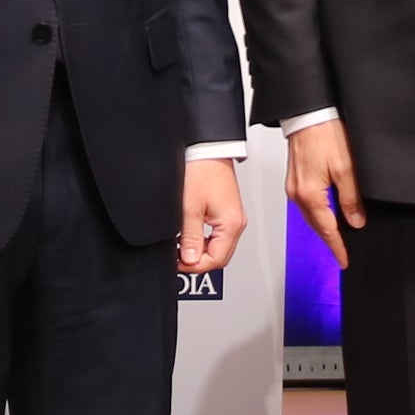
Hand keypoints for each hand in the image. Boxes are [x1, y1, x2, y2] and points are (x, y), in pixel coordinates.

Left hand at [175, 157, 247, 275]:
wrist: (208, 149)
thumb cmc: (202, 171)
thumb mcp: (189, 208)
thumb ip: (190, 238)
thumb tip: (189, 260)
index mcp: (231, 224)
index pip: (216, 260)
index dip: (194, 266)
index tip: (177, 262)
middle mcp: (237, 223)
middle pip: (219, 256)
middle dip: (198, 260)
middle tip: (178, 257)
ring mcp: (234, 217)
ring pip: (219, 247)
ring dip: (201, 250)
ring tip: (181, 246)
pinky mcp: (228, 212)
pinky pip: (218, 235)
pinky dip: (205, 240)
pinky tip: (190, 236)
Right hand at [288, 119, 364, 263]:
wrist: (309, 114)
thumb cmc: (325, 134)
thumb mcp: (347, 169)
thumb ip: (351, 199)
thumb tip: (355, 221)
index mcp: (310, 194)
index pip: (327, 229)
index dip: (337, 247)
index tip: (344, 260)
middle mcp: (297, 193)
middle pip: (316, 225)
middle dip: (329, 240)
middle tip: (342, 253)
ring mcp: (293, 186)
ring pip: (310, 215)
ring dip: (323, 226)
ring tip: (336, 236)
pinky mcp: (294, 178)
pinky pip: (306, 203)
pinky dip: (317, 212)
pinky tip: (325, 212)